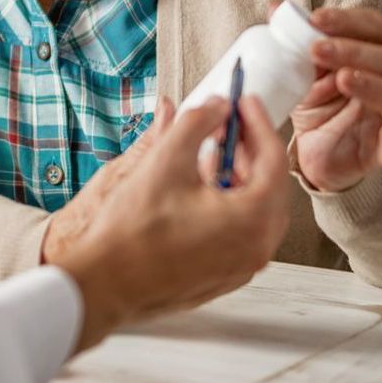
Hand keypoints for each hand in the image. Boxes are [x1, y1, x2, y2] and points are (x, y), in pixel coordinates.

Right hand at [49, 95, 289, 352]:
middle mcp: (256, 247)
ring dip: (238, 176)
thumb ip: (196, 123)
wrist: (108, 281)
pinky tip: (200, 188)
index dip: (257, 123)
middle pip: (269, 186)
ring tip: (210, 151)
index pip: (273, 160)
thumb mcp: (165, 161)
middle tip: (228, 122)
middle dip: (250, 149)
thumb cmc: (134, 229)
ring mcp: (242, 266)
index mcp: (252, 219)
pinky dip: (230, 203)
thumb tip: (216, 107)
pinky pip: (240, 232)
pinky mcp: (224, 276)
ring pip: (255, 211)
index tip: (244, 101)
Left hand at [292, 6, 381, 192]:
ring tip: (343, 78)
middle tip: (317, 49)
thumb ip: (294, 40)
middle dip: (353, 50)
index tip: (315, 18)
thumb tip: (276, 6)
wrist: (314, 149)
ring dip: (373, 85)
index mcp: (376, 51)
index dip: (347, 20)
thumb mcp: (300, 69)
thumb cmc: (317, 100)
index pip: (372, 26)